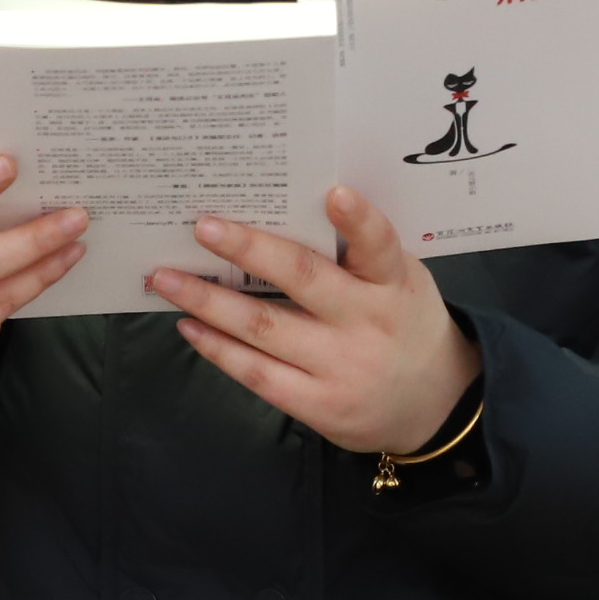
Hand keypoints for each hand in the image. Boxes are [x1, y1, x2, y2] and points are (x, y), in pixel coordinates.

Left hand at [152, 186, 483, 455]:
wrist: (434, 405)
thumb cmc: (403, 323)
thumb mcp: (401, 282)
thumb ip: (361, 254)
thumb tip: (291, 208)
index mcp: (394, 285)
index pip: (381, 247)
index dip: (359, 221)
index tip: (333, 193)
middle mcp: (367, 324)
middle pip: (304, 280)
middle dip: (248, 250)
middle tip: (202, 226)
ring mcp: (340, 368)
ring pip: (264, 328)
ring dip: (208, 301)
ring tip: (164, 278)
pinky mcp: (317, 405)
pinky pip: (257, 373)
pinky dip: (218, 348)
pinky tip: (190, 325)